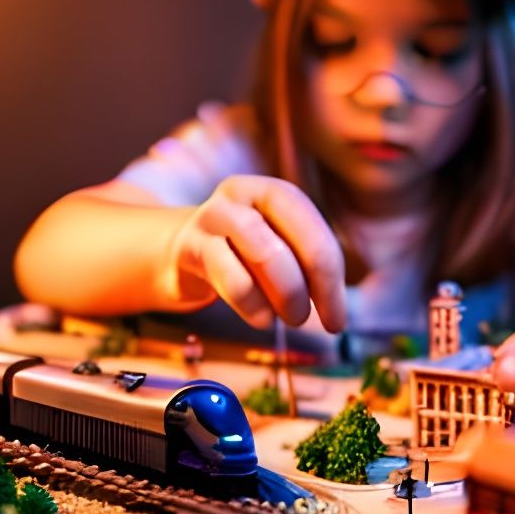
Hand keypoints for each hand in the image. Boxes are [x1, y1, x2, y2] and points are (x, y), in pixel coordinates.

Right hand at [167, 175, 346, 331]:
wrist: (176, 251)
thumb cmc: (240, 254)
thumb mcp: (278, 249)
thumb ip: (307, 267)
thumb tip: (337, 309)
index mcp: (274, 193)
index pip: (313, 230)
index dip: (331, 278)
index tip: (338, 319)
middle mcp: (242, 195)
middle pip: (290, 242)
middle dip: (309, 290)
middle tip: (307, 319)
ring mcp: (212, 217)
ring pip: (263, 256)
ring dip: (284, 297)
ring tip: (288, 318)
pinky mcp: (189, 247)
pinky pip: (233, 280)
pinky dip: (254, 307)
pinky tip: (261, 318)